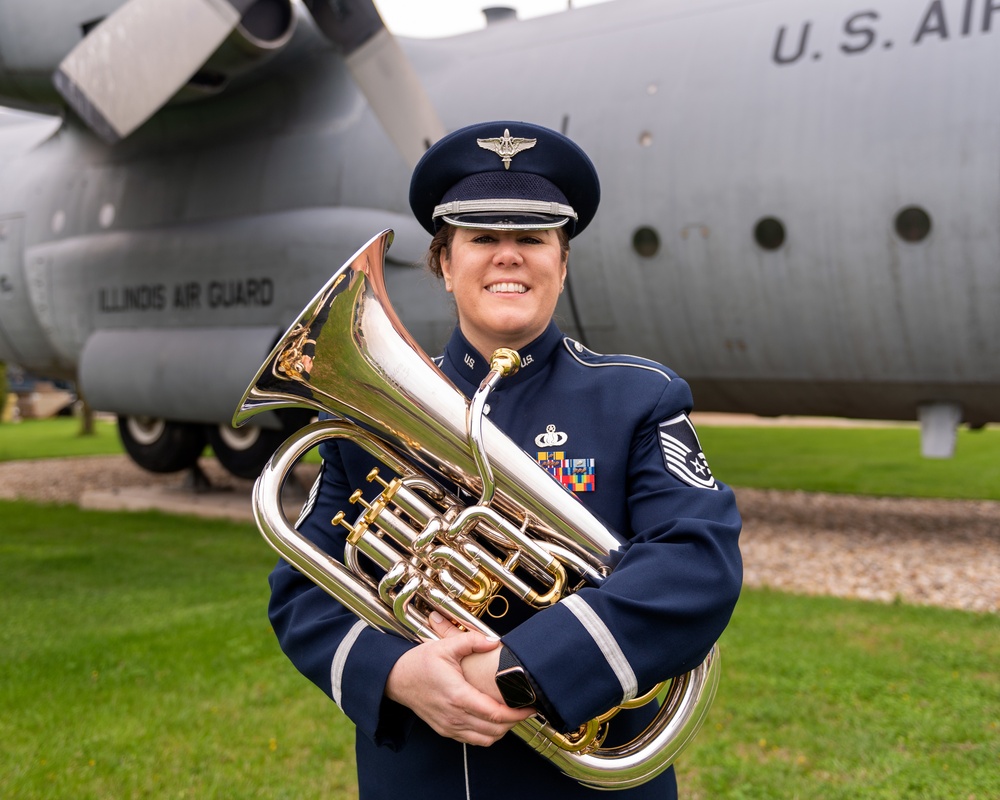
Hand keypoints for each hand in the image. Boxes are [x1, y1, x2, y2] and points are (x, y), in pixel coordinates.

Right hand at [384, 614, 532, 745]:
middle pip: (494, 730)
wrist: (396, 680)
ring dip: (501, 730)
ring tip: (511, 714)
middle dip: (514, 722)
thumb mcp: (445, 646)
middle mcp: (454, 715)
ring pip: (485, 739)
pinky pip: (473, 740)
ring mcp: (449, 726)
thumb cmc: (419, 663)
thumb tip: (495, 642)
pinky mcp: (445, 730)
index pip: (495, 714)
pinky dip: (487, 734)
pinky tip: (492, 720)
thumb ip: (472, 641)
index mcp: (457, 695)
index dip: (517, 714)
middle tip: (525, 708)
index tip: (530, 707)